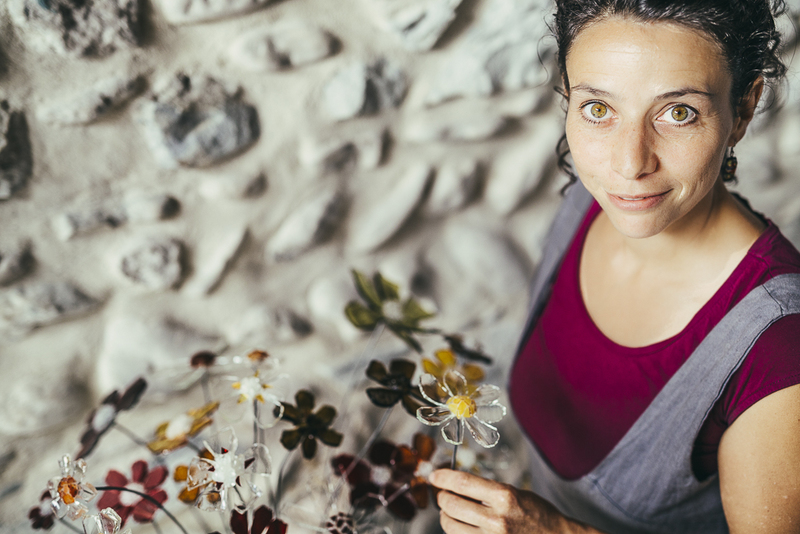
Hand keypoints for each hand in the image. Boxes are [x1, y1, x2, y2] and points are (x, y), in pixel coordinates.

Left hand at [429, 469, 571, 533]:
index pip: (463, 482)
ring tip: (451, 511)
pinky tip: (463, 525)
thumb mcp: (514, 493)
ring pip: (450, 525)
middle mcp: (496, 519)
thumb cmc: (537, 514)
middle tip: (443, 494)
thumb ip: (486, 490)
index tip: (435, 476)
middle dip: (442, 497)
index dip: (443, 477)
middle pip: (452, 504)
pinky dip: (457, 531)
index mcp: (504, 497)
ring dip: (445, 516)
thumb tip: (455, 484)